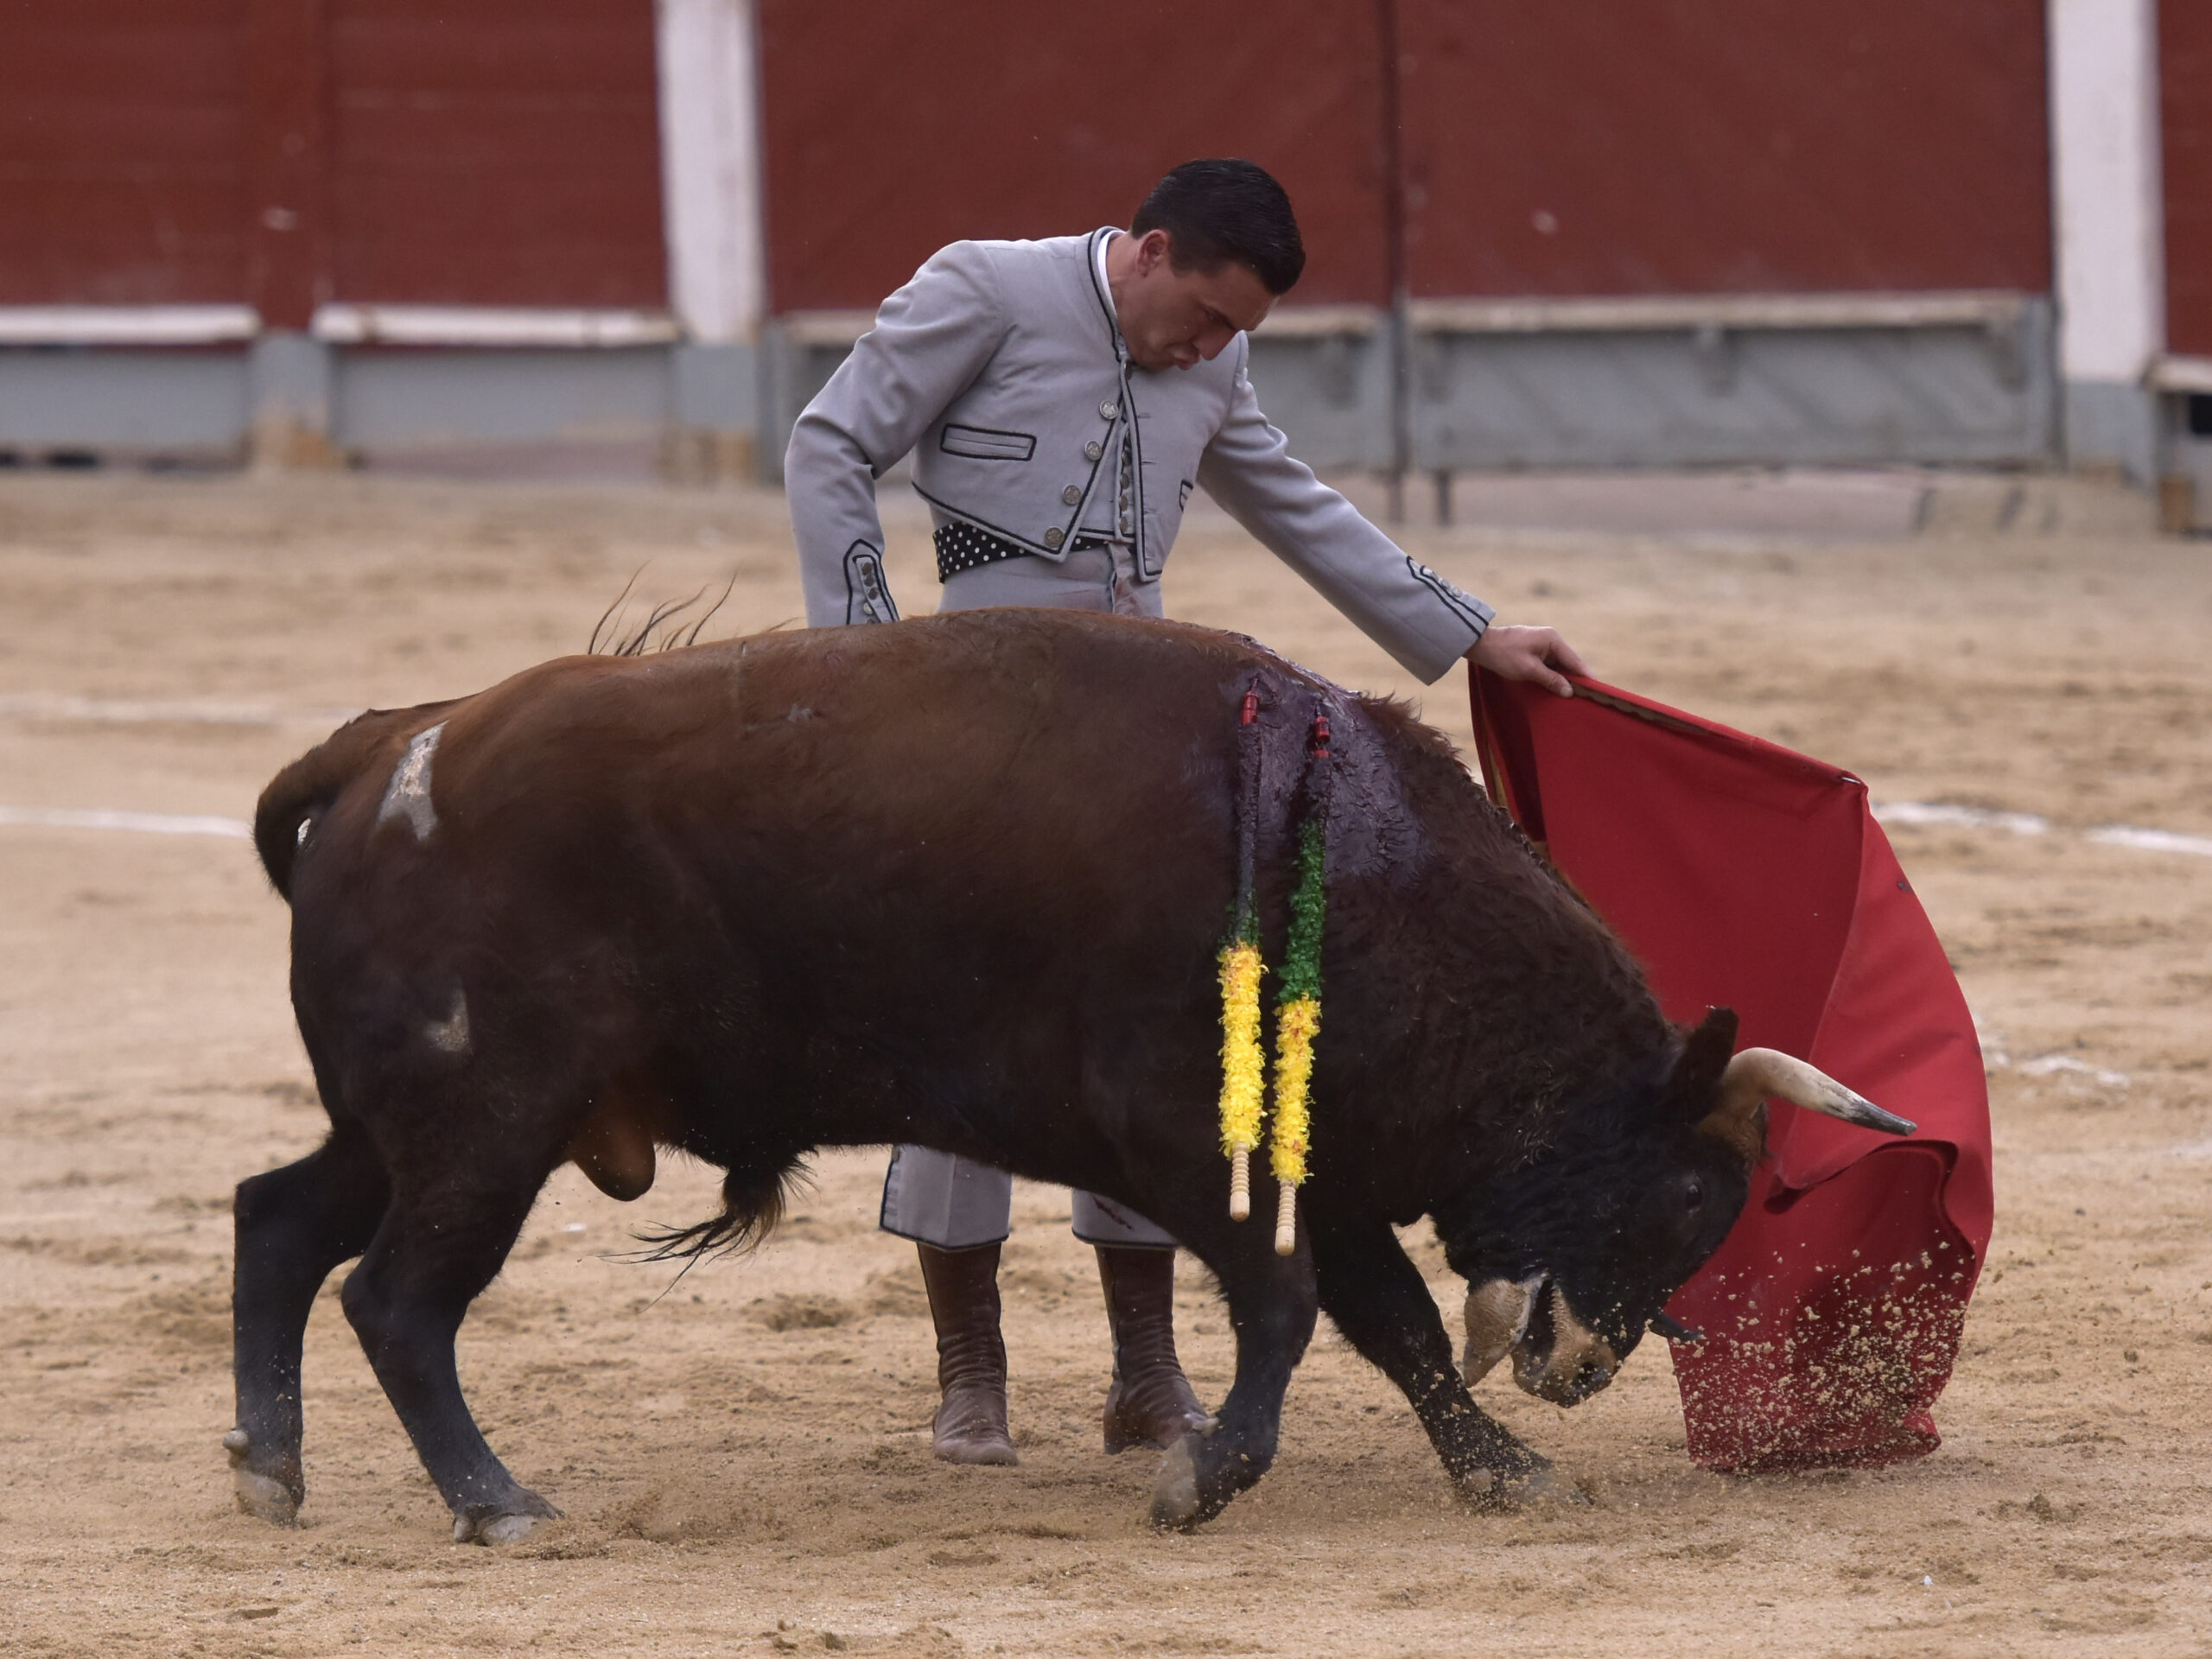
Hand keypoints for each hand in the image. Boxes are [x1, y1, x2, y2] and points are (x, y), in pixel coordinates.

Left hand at [1467, 625, 1588, 697]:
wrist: (1480, 644)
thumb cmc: (1503, 655)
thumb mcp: (1528, 670)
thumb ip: (1551, 680)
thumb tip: (1569, 691)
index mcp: (1553, 640)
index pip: (1575, 661)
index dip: (1586, 677)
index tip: (1597, 691)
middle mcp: (1551, 639)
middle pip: (1569, 663)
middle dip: (1576, 680)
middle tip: (1586, 698)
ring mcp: (1543, 644)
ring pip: (1560, 665)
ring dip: (1564, 679)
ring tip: (1574, 697)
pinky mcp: (1535, 650)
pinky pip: (1550, 665)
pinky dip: (1554, 676)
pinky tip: (1557, 688)